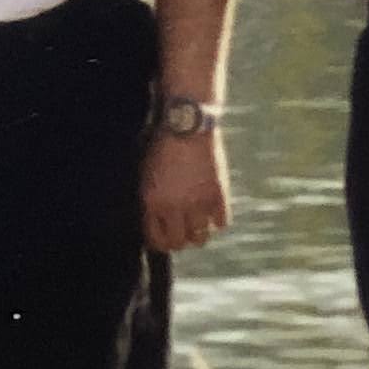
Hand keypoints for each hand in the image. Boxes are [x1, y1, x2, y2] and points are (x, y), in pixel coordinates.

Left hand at [139, 126, 228, 255]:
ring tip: (198, 226)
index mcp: (153, 202)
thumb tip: (155, 220)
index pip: (156, 239)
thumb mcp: (147, 174)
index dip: (159, 243)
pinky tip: (213, 213)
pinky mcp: (218, 194)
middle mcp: (175, 207)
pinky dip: (218, 220)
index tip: (163, 240)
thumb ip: (150, 200)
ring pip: (201, 238)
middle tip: (181, 235)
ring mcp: (198, 202)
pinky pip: (222, 222)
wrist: (188, 125)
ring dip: (198, 234)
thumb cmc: (162, 145)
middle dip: (179, 242)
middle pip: (179, 243)